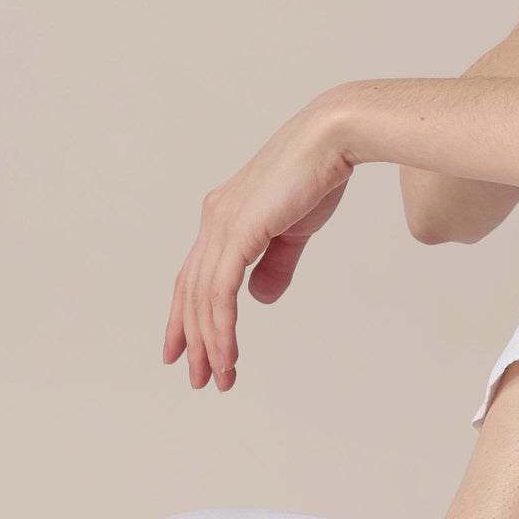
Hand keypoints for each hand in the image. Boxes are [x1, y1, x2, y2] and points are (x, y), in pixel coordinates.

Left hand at [163, 95, 352, 390]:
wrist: (333, 139)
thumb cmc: (319, 175)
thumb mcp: (294, 230)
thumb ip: (274, 264)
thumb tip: (259, 299)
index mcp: (223, 216)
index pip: (194, 275)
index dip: (187, 316)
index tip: (185, 351)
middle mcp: (213, 219)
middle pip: (191, 292)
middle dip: (193, 340)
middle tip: (201, 379)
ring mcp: (221, 224)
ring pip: (203, 298)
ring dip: (210, 343)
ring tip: (220, 376)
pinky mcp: (238, 231)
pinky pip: (220, 291)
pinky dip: (221, 327)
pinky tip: (227, 353)